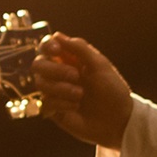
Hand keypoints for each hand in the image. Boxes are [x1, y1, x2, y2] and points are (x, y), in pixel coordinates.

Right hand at [33, 33, 132, 147]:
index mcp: (69, 60)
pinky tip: (76, 107)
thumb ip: (80, 48)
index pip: (46, 47)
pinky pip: (46, 103)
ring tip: (80, 95)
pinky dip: (61, 103)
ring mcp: (55, 92)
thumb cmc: (112, 90)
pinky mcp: (54, 110)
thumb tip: (57, 35)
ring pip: (40, 83)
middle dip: (55, 69)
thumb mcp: (100, 65)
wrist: (118, 120)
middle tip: (76, 76)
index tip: (56, 50)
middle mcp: (58, 74)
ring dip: (61, 88)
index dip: (46, 46)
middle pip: (38, 64)